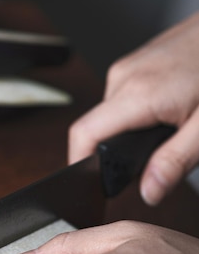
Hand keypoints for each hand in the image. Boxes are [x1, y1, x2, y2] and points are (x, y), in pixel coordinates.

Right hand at [69, 12, 198, 204]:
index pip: (84, 134)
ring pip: (111, 113)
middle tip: (149, 163)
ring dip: (129, 131)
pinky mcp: (137, 62)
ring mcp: (129, 66)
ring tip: (167, 131)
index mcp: (137, 94)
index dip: (78, 163)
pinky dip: (137, 113)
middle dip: (115, 152)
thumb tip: (148, 192)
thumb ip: (175, 161)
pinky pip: (123, 96)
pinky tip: (168, 111)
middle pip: (97, 127)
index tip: (87, 182)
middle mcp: (125, 77)